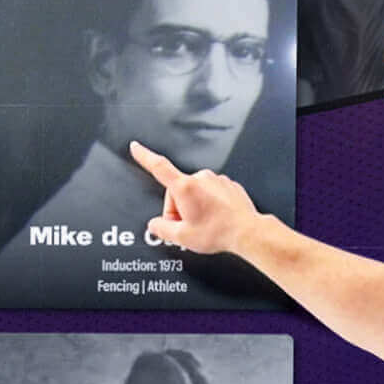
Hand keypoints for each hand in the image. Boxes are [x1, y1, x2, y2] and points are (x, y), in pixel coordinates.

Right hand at [132, 146, 257, 255]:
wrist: (247, 232)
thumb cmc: (219, 232)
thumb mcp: (182, 237)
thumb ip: (161, 228)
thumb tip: (155, 225)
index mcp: (185, 187)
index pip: (158, 166)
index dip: (144, 156)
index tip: (136, 147)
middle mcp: (200, 178)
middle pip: (177, 192)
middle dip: (178, 209)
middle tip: (189, 225)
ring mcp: (216, 180)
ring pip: (194, 193)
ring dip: (195, 207)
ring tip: (206, 223)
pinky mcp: (227, 184)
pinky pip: (210, 193)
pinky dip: (209, 205)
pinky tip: (216, 218)